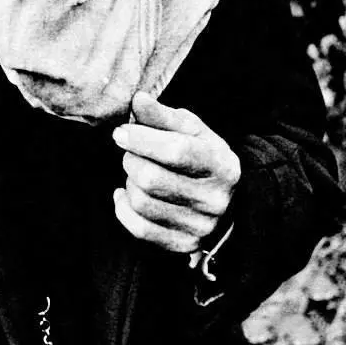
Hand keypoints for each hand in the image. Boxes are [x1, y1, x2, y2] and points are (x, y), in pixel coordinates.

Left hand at [112, 91, 239, 252]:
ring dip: (129, 182)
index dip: (142, 139)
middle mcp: (215, 199)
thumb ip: (163, 115)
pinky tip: (125, 194)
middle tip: (131, 151)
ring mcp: (200, 226)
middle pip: (152, 179)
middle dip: (131, 159)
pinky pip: (138, 228)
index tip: (121, 132)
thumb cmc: (201, 155)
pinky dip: (123, 208)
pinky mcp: (183, 244)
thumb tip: (138, 100)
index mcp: (221, 164)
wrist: (225, 199)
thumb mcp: (190, 130)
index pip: (176, 151)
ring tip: (136, 171)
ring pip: (141, 202)